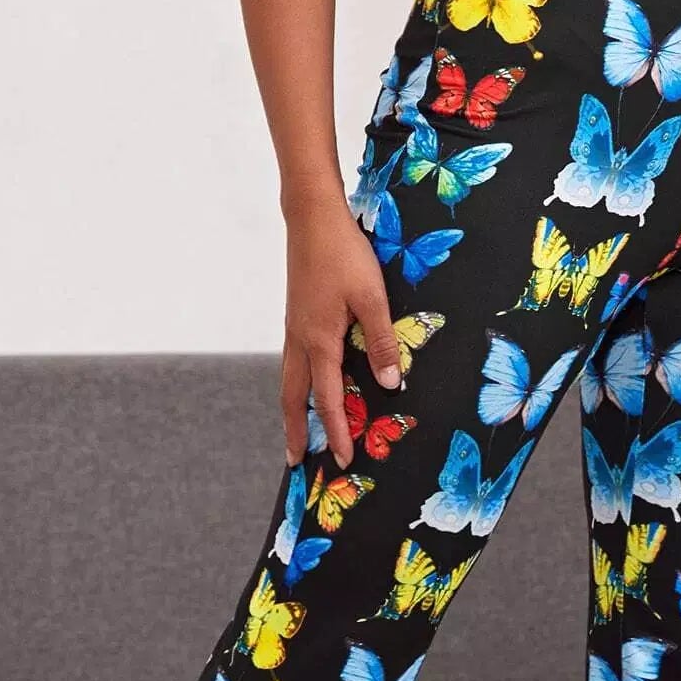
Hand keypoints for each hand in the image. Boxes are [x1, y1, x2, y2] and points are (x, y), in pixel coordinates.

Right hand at [279, 199, 401, 466]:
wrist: (311, 219)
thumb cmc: (344, 254)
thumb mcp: (372, 297)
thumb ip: (381, 342)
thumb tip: (391, 385)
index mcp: (319, 342)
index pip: (328, 400)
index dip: (337, 432)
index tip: (344, 460)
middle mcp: (300, 341)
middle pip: (293, 398)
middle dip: (296, 432)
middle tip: (295, 462)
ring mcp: (293, 330)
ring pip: (288, 382)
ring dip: (291, 411)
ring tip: (294, 434)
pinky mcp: (295, 319)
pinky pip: (292, 364)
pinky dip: (295, 386)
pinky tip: (303, 388)